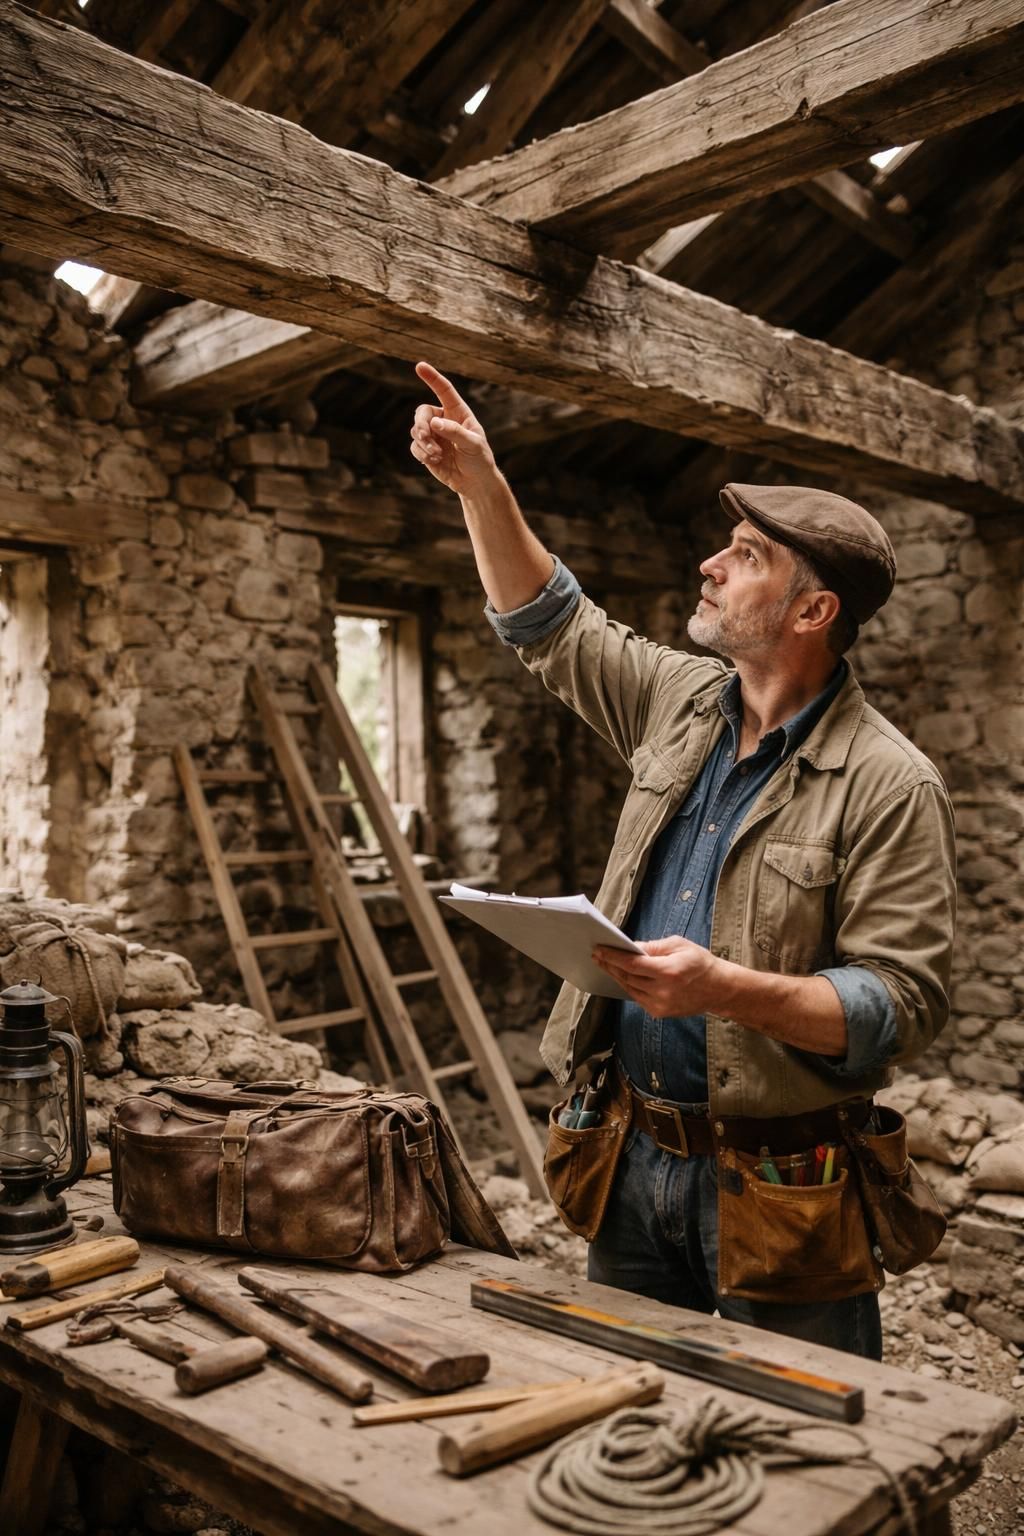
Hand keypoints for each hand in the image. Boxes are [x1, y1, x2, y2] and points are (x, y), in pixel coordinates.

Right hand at [409, 362, 496, 496]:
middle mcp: (443, 420)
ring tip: (436, 455)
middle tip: (426, 436)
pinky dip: (421, 453)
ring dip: (423, 443)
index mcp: (458, 412)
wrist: (475, 483)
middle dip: (421, 424)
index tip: (420, 366)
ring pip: (416, 430)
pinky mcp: (426, 450)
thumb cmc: (479, 460)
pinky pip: (415, 447)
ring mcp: (433, 435)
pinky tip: (434, 460)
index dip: (432, 377)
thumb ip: (455, 432)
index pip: (444, 390)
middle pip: (422, 412)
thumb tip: (434, 423)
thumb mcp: (473, 444)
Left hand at [592, 936, 721, 1017]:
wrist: (718, 989)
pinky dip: (628, 986)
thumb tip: (631, 946)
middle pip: (627, 977)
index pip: (632, 963)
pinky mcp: (660, 1013)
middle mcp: (663, 991)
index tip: (599, 949)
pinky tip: (621, 976)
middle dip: (610, 965)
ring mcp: (660, 1005)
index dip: (613, 956)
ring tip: (605, 964)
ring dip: (616, 976)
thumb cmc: (700, 962)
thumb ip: (653, 947)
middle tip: (597, 955)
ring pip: (629, 988)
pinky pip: (637, 997)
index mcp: (668, 971)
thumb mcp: (679, 945)